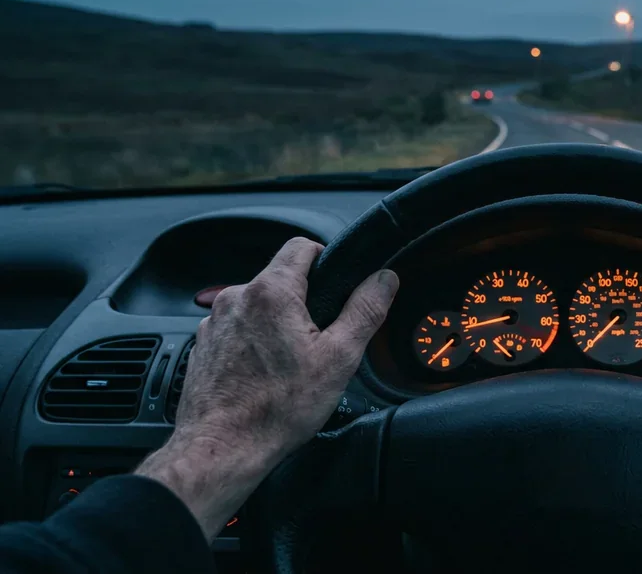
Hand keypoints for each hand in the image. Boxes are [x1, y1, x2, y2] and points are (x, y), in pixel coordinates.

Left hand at [136, 237, 398, 539]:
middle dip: (304, 301)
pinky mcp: (205, 347)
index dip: (326, 259)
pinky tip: (265, 375)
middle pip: (280, 278)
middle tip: (320, 339)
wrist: (222, 449)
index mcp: (272, 292)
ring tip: (291, 363)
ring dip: (276, 324)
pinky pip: (237, 330)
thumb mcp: (339, 358)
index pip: (301, 246)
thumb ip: (365, 310)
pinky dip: (253, 344)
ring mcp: (215, 323)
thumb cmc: (275, 409)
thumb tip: (384, 279)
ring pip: (257, 306)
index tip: (336, 284)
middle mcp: (237, 299)